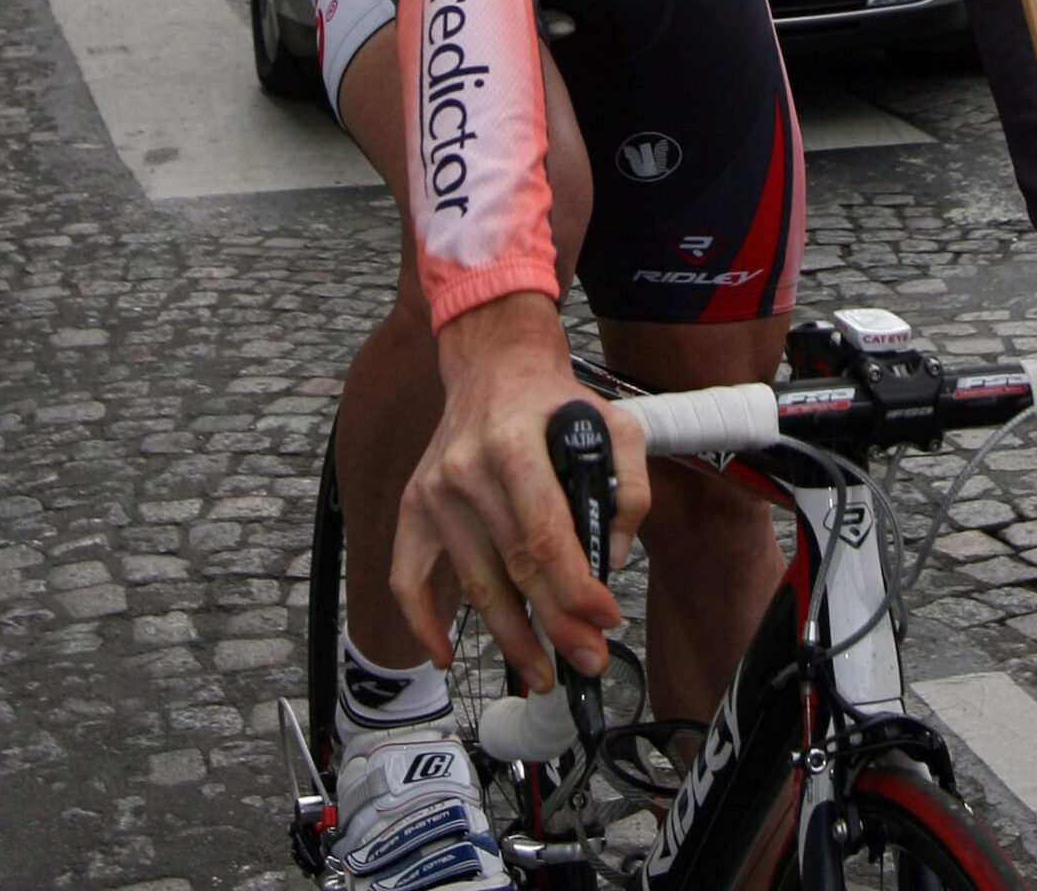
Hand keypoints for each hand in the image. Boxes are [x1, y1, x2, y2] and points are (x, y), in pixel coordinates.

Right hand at [390, 292, 650, 691]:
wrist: (492, 362)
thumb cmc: (554, 400)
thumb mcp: (612, 423)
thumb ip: (629, 489)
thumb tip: (610, 558)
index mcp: (514, 444)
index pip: (545, 535)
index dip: (575, 588)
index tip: (606, 618)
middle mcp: (466, 469)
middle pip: (513, 567)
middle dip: (555, 625)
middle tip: (588, 661)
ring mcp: (433, 490)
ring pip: (474, 582)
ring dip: (509, 638)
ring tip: (542, 674)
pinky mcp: (414, 504)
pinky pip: (407, 576)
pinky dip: (422, 622)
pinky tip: (445, 654)